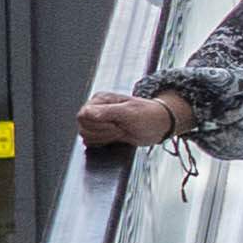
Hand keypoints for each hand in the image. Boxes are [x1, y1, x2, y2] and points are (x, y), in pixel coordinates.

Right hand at [75, 90, 195, 151]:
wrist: (160, 125)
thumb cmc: (149, 115)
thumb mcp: (130, 113)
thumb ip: (107, 112)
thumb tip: (86, 113)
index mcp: (100, 100)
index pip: (83, 116)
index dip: (99, 124)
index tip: (115, 123)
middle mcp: (97, 109)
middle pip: (83, 127)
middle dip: (103, 132)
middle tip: (120, 127)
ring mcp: (99, 121)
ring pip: (86, 136)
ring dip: (105, 137)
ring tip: (120, 131)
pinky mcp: (102, 132)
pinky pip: (91, 142)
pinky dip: (103, 142)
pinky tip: (116, 137)